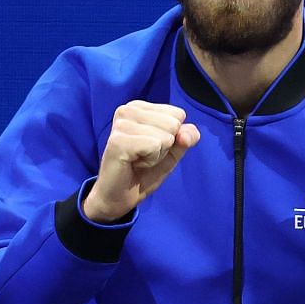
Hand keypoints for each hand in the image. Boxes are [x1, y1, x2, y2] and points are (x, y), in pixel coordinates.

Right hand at [84, 101, 199, 222]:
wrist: (121, 196)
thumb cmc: (144, 171)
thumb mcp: (173, 151)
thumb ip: (187, 137)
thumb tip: (187, 133)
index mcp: (139, 107)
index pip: (178, 114)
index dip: (173, 136)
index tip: (151, 146)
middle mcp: (127, 110)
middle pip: (173, 123)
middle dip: (165, 146)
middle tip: (144, 155)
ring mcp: (121, 124)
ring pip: (165, 135)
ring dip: (157, 154)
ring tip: (139, 159)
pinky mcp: (118, 141)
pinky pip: (154, 145)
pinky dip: (150, 160)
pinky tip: (135, 163)